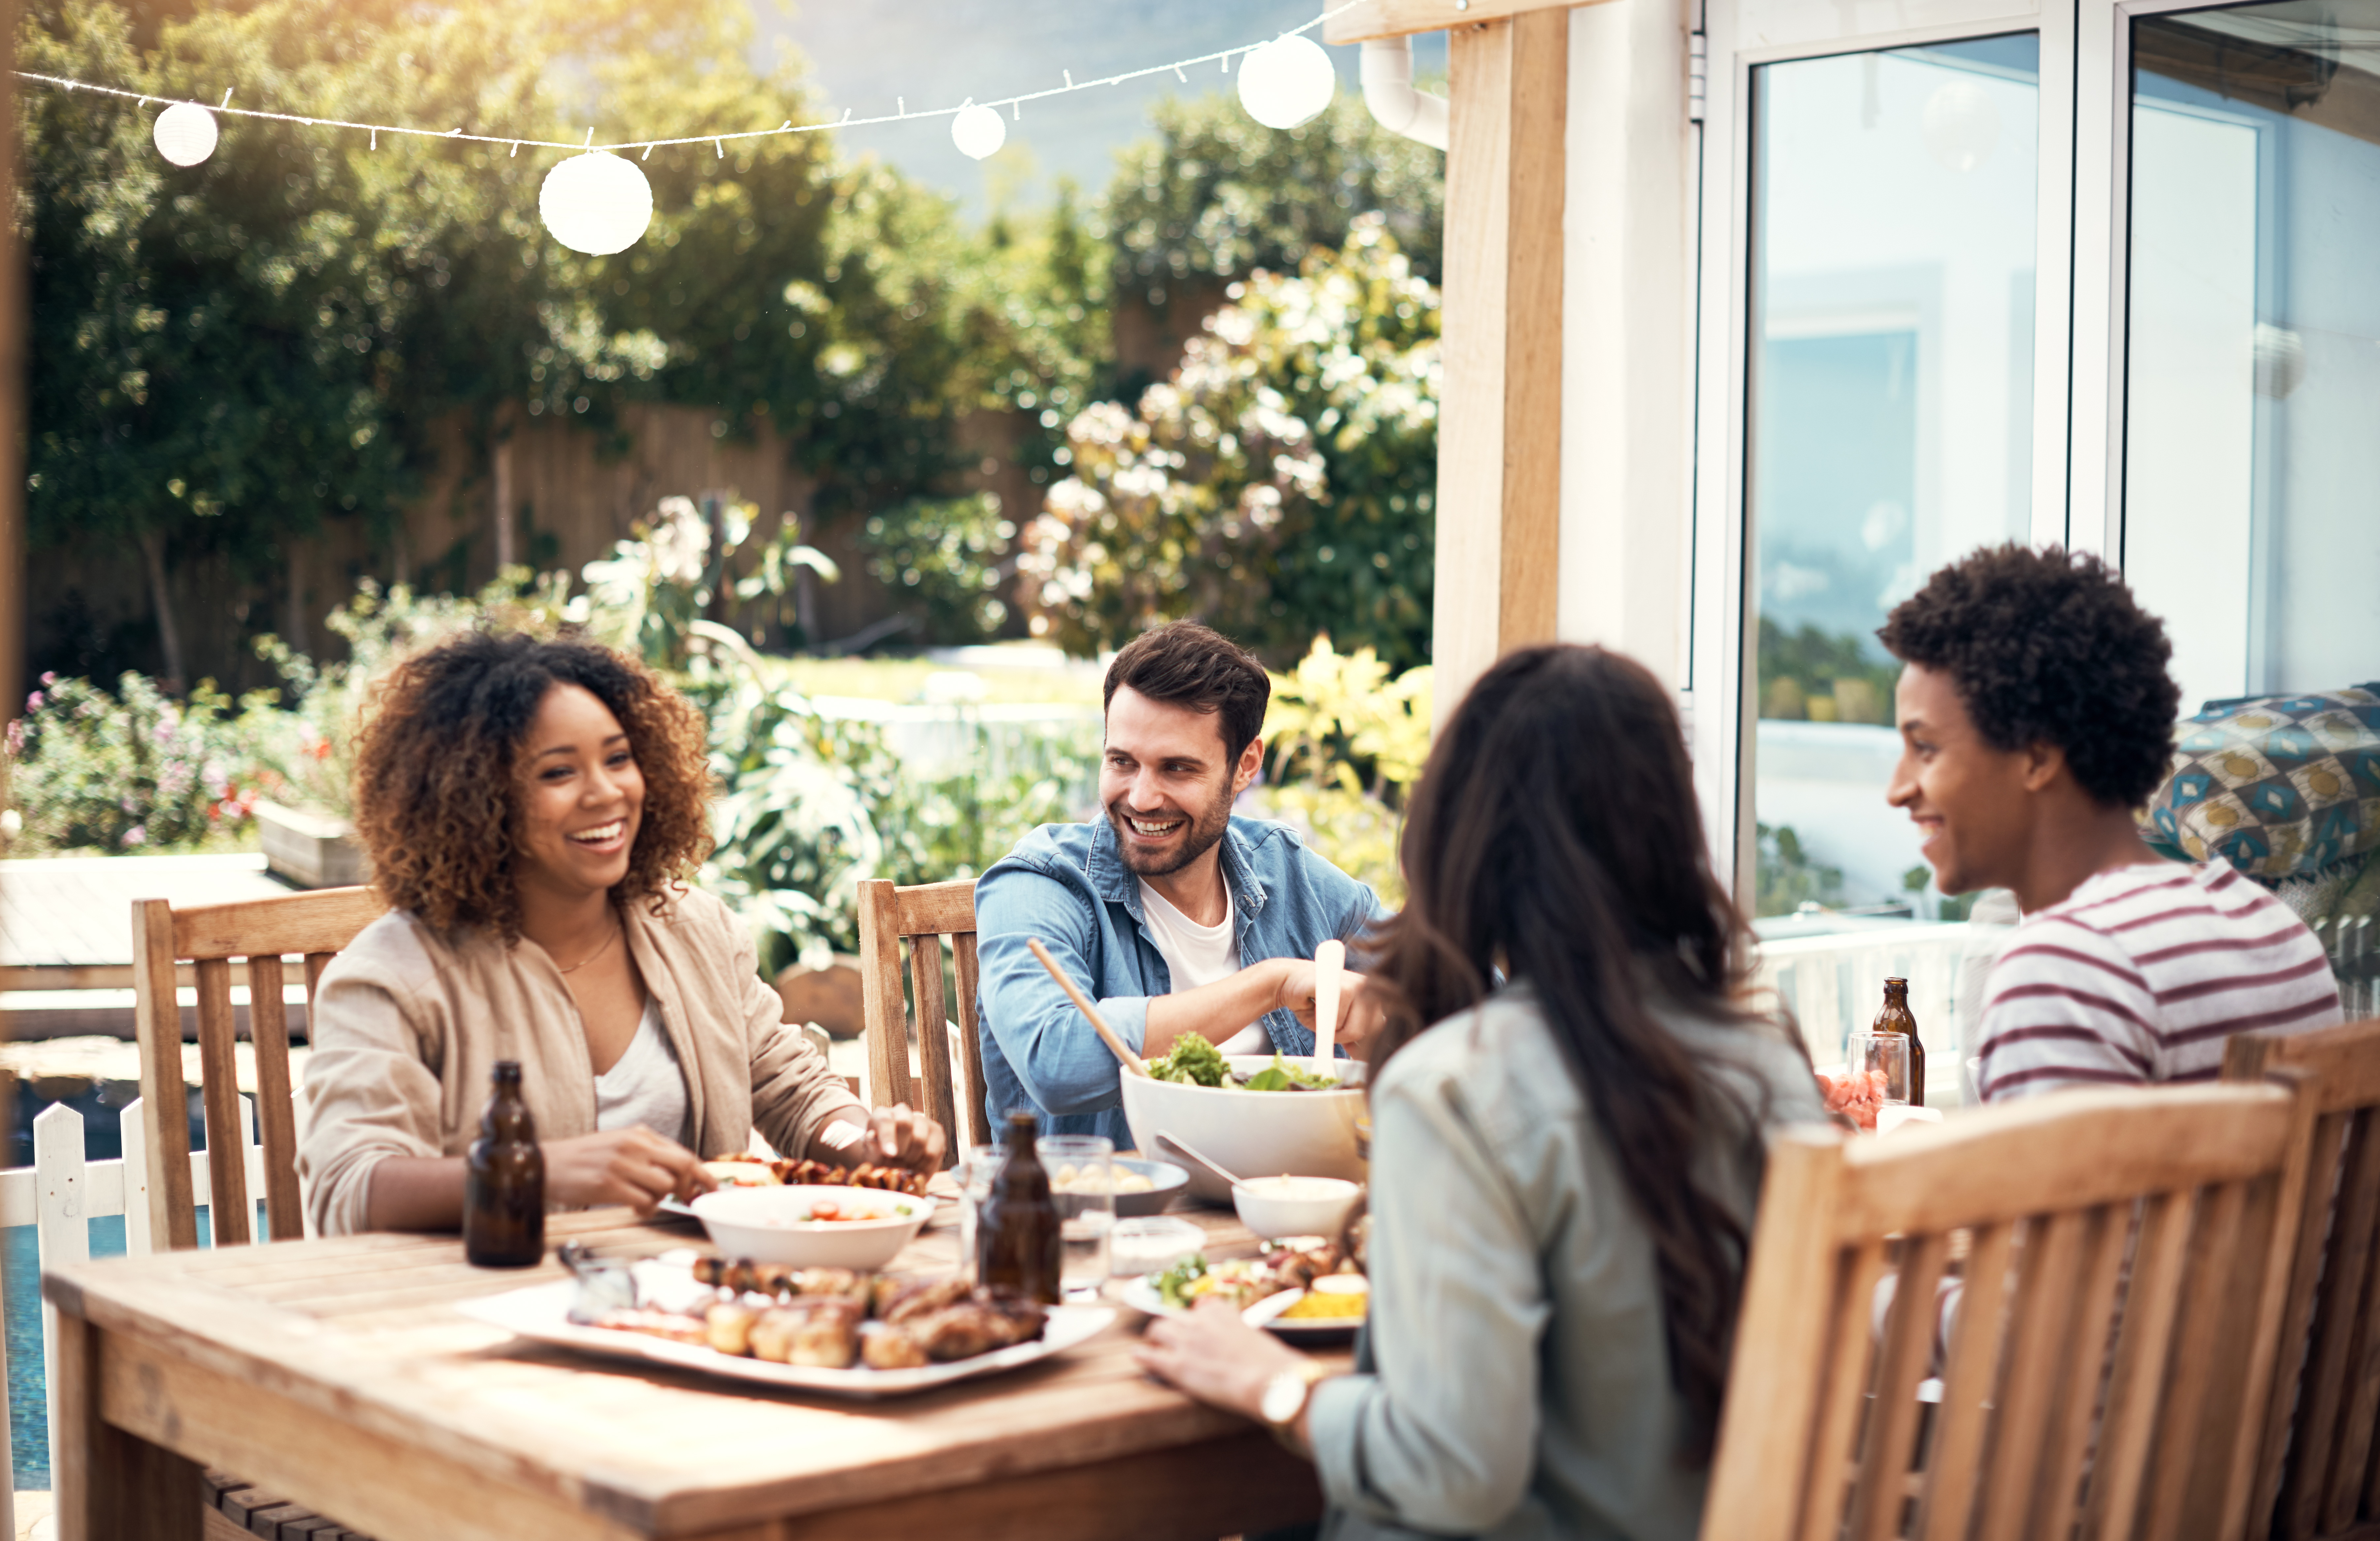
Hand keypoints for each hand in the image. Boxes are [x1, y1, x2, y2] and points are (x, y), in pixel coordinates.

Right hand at [543, 1127, 713, 1215]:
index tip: (713, 1188)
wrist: (546, 1164)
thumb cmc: (584, 1158)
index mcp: (639, 1134)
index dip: (703, 1173)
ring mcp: (622, 1164)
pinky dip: (646, 1209)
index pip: (683, 1153)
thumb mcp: (619, 1144)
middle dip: (690, 1186)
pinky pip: (644, 1202)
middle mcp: (634, 1146)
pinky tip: (635, 1207)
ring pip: (665, 1186)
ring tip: (646, 1200)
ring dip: (661, 1200)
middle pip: (683, 1166)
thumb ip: (648, 1153)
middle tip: (684, 1198)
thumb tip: (679, 1172)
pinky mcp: (610, 1184)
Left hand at [822, 1103, 947, 1173]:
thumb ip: (871, 1149)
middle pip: (906, 1124)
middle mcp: (901, 1112)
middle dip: (901, 1149)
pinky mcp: (936, 1132)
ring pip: (921, 1139)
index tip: (890, 1153)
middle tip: (896, 1161)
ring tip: (905, 1165)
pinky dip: (925, 1165)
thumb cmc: (879, 1157)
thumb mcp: (870, 1156)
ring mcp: (921, 1120)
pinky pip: (934, 1151)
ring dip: (912, 1159)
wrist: (893, 1159)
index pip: (885, 1121)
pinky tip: (917, 1167)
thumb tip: (872, 1138)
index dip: (888, 1137)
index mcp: (881, 1115)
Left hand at [1134, 1298, 1317, 1422]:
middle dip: (1171, 1327)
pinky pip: (1149, 1355)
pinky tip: (1137, 1356)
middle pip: (1174, 1316)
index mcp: (1221, 1311)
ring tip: (1153, 1346)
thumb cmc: (1271, 1364)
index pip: (1201, 1307)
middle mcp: (1199, 1320)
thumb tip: (1246, 1345)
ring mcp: (1185, 1341)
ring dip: (1155, 1338)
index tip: (1196, 1327)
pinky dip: (1141, 1355)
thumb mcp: (1257, 1338)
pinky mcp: (1176, 1365)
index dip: (1196, 1319)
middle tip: (1170, 1339)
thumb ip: (1241, 1336)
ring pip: (1157, 1329)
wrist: (1268, 1381)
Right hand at [1273, 961, 1378, 1057]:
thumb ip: (1352, 1033)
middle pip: (1369, 1031)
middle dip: (1347, 1038)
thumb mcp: (1337, 1022)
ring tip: (1321, 1018)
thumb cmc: (1314, 1002)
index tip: (1350, 1050)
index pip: (1380, 1026)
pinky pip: (1338, 1021)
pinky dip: (1324, 1024)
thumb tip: (1362, 1055)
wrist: (1289, 982)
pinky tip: (1314, 1009)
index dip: (1366, 1043)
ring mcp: (1357, 985)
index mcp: (1372, 994)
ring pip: (1354, 1030)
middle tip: (1330, 1030)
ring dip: (1334, 1033)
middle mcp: (1369, 988)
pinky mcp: (1341, 987)